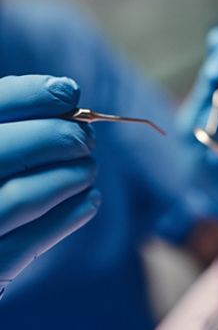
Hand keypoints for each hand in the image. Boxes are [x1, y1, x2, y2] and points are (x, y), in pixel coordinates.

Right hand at [0, 75, 99, 297]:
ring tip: (90, 167)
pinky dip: (70, 216)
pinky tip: (91, 199)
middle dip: (61, 136)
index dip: (32, 95)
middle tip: (88, 138)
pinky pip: (32, 244)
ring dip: (72, 175)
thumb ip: (10, 115)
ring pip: (24, 197)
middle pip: (7, 150)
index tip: (69, 91)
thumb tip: (66, 90)